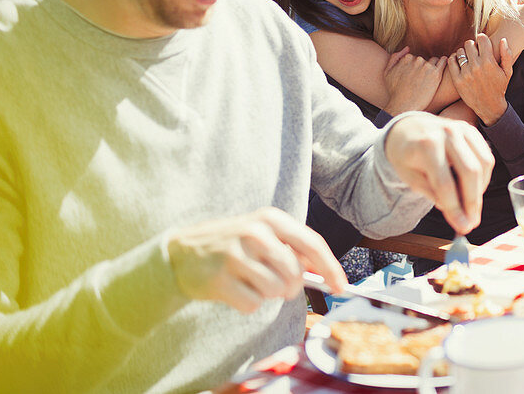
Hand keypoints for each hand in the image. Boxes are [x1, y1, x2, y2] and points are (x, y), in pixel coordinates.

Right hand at [166, 207, 345, 313]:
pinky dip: (247, 304)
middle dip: (290, 287)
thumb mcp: (263, 233)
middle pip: (295, 274)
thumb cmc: (232, 245)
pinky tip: (234, 289)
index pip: (312, 244)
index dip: (331, 268)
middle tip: (273, 283)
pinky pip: (252, 305)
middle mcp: (255, 232)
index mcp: (271, 219)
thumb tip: (325, 271)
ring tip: (249, 281)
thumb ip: (293, 247)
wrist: (181, 252)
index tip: (342, 287)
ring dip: (267, 295)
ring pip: (275, 291)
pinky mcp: (218, 279)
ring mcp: (235, 255)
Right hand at [383, 47, 445, 113]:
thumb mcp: (387, 73)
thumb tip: (407, 48)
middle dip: (423, 67)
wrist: (404, 105)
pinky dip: (444, 62)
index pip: (414, 58)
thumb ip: (394, 57)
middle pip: (423, 59)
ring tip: (430, 77)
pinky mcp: (436, 74)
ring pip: (434, 61)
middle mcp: (417, 60)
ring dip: (433, 67)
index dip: (414, 67)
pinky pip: (443, 63)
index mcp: (407, 58)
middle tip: (422, 79)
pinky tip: (444, 65)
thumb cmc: (395, 92)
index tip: (415, 75)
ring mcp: (427, 66)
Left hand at [383, 114, 493, 234]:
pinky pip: (486, 157)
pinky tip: (475, 190)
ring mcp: (462, 129)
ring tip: (472, 208)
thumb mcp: (409, 177)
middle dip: (473, 202)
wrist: (408, 128)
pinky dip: (484, 177)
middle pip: (469, 172)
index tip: (461, 227)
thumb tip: (456, 214)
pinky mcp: (471, 130)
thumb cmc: (407, 155)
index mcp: (426, 145)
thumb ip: (432, 193)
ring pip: (483, 165)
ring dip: (480, 191)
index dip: (455, 209)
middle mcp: (447, 133)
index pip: (445, 184)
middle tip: (472, 223)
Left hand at [447, 34, 512, 125]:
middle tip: (475, 51)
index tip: (482, 43)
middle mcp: (476, 66)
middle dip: (473, 45)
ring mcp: (466, 73)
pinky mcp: (457, 80)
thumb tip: (503, 39)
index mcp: (489, 62)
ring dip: (463, 52)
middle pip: (469, 44)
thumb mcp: (507, 72)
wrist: (489, 106)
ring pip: (460, 52)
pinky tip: (459, 62)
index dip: (482, 39)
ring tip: (467, 58)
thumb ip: (506, 55)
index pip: (481, 38)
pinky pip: (451, 61)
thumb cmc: (500, 88)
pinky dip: (454, 59)